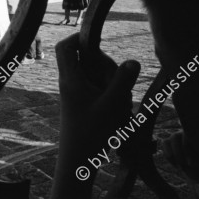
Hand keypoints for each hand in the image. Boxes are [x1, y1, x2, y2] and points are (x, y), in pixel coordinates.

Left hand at [50, 33, 139, 197]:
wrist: (79, 160)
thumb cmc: (90, 134)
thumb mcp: (110, 107)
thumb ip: (122, 82)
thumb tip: (133, 61)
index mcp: (71, 79)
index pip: (65, 47)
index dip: (79, 38)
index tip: (99, 43)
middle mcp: (73, 82)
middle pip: (89, 59)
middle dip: (108, 68)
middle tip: (116, 85)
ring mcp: (80, 92)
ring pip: (100, 76)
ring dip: (114, 86)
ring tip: (119, 106)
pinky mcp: (87, 102)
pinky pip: (103, 90)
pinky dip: (113, 97)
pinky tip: (119, 113)